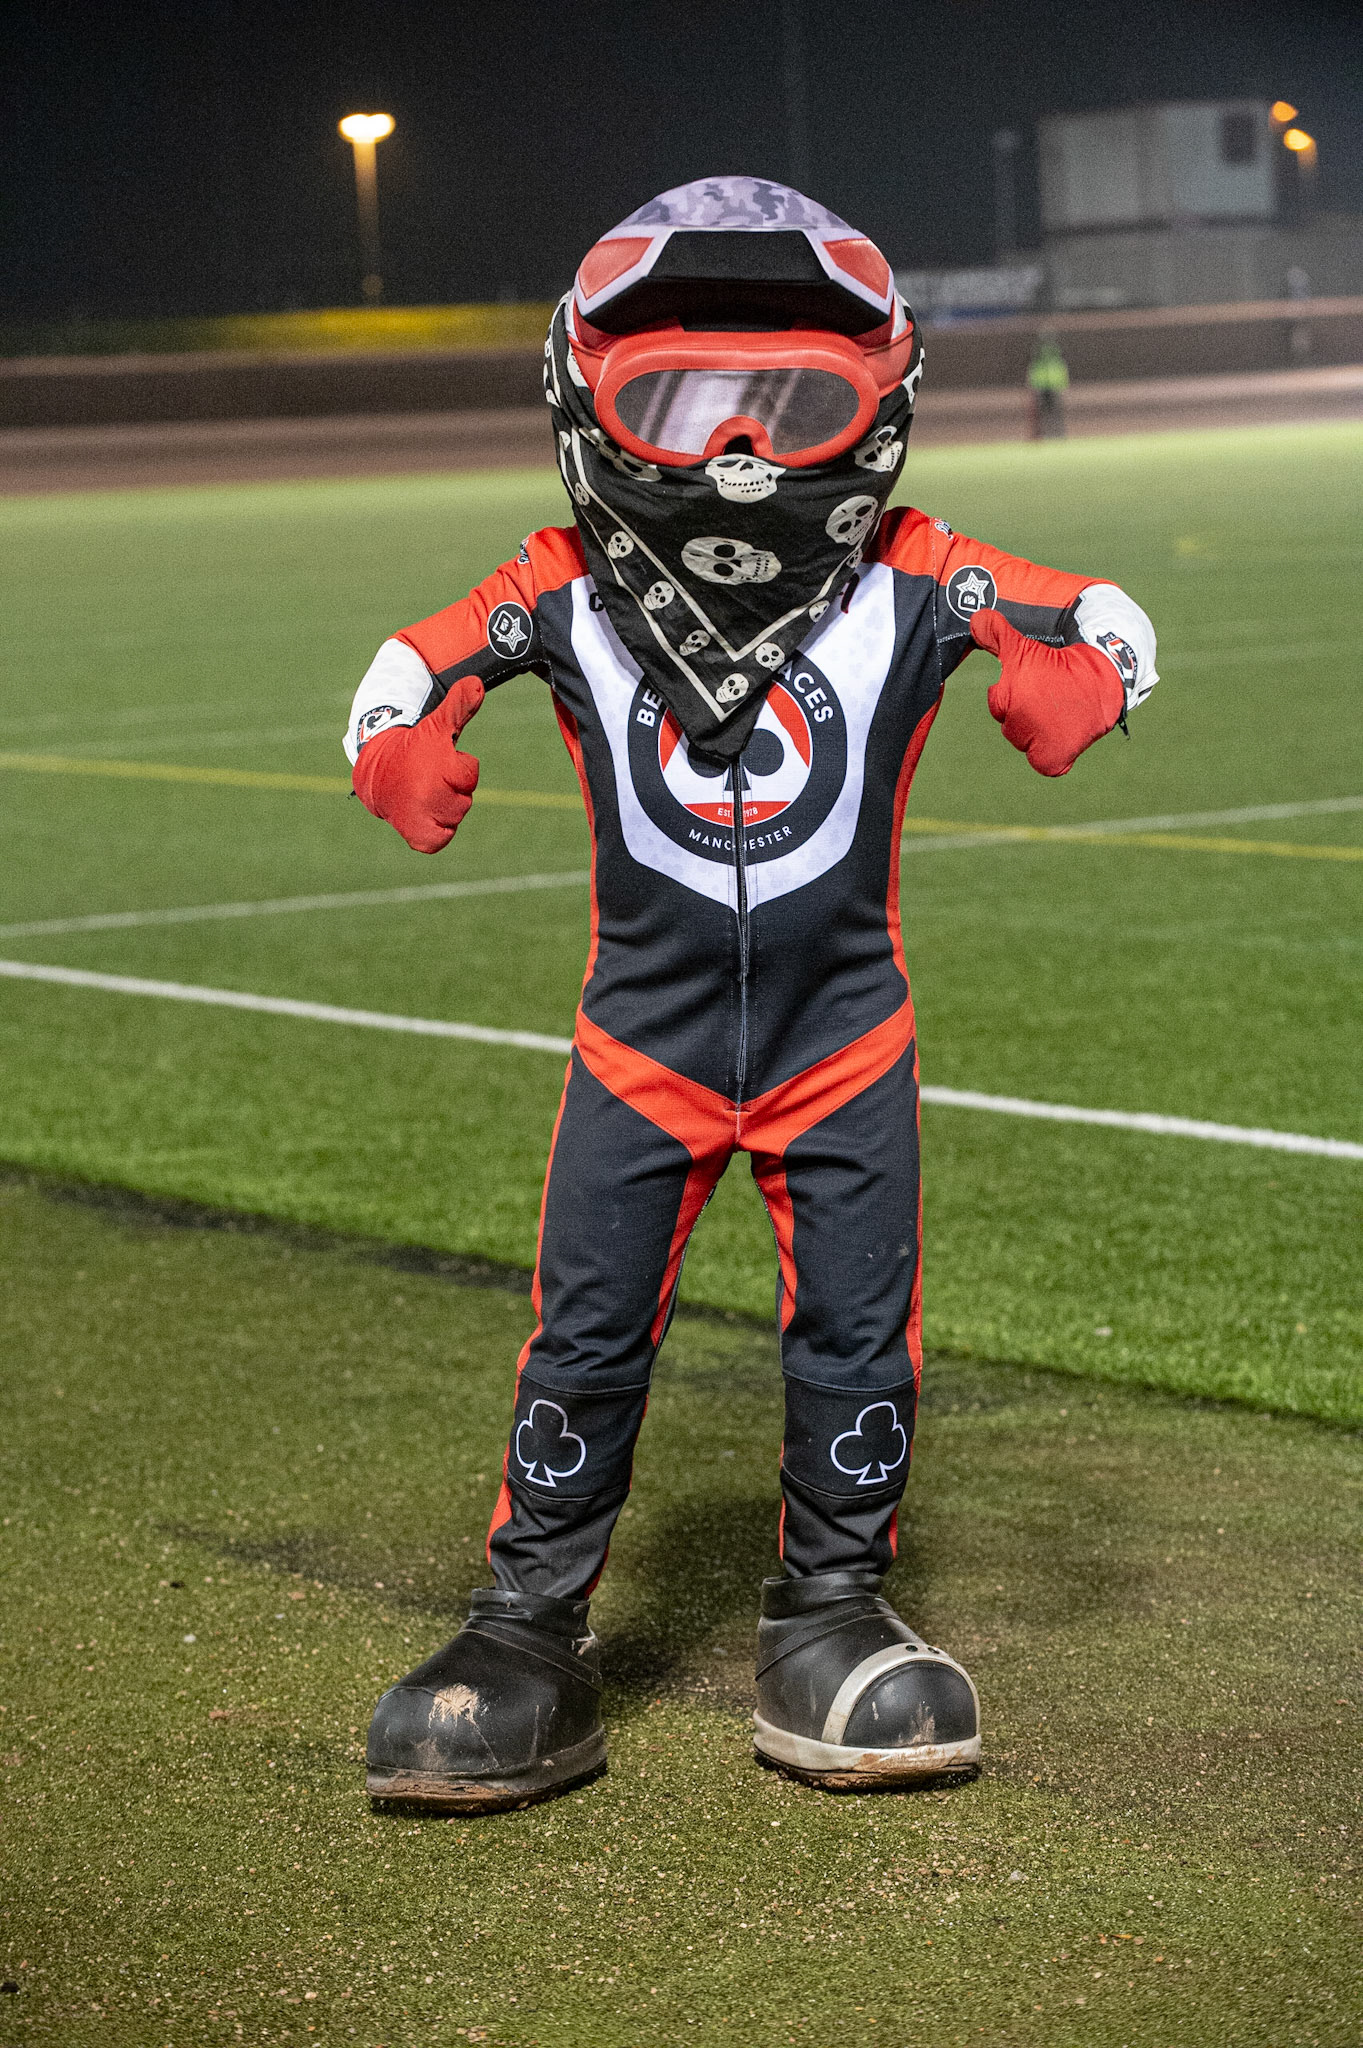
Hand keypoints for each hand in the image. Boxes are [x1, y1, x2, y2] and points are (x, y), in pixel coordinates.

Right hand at [351, 677, 483, 852]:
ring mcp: (424, 818)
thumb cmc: (412, 747)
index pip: (469, 774)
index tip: (434, 760)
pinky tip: (424, 815)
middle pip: (464, 799)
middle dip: (450, 788)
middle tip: (426, 778)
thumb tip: (478, 684)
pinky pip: (440, 839)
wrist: (376, 771)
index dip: (456, 766)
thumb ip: (459, 706)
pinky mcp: (418, 836)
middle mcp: (432, 796)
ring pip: (454, 817)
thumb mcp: (436, 725)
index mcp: (442, 768)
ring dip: (443, 807)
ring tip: (421, 793)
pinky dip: (436, 831)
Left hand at [970, 609, 1124, 777]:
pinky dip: (1052, 755)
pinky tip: (1063, 736)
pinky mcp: (1052, 759)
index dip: (1018, 693)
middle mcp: (1016, 724)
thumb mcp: (1024, 646)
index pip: (998, 704)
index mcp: (1004, 699)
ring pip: (1027, 743)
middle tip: (1051, 697)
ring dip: (1039, 732)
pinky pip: (1045, 764)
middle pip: (1011, 726)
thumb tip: (975, 618)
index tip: (1039, 684)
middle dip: (1027, 713)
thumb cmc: (1061, 662)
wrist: (1104, 677)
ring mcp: (1034, 744)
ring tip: (1061, 711)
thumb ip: (995, 635)